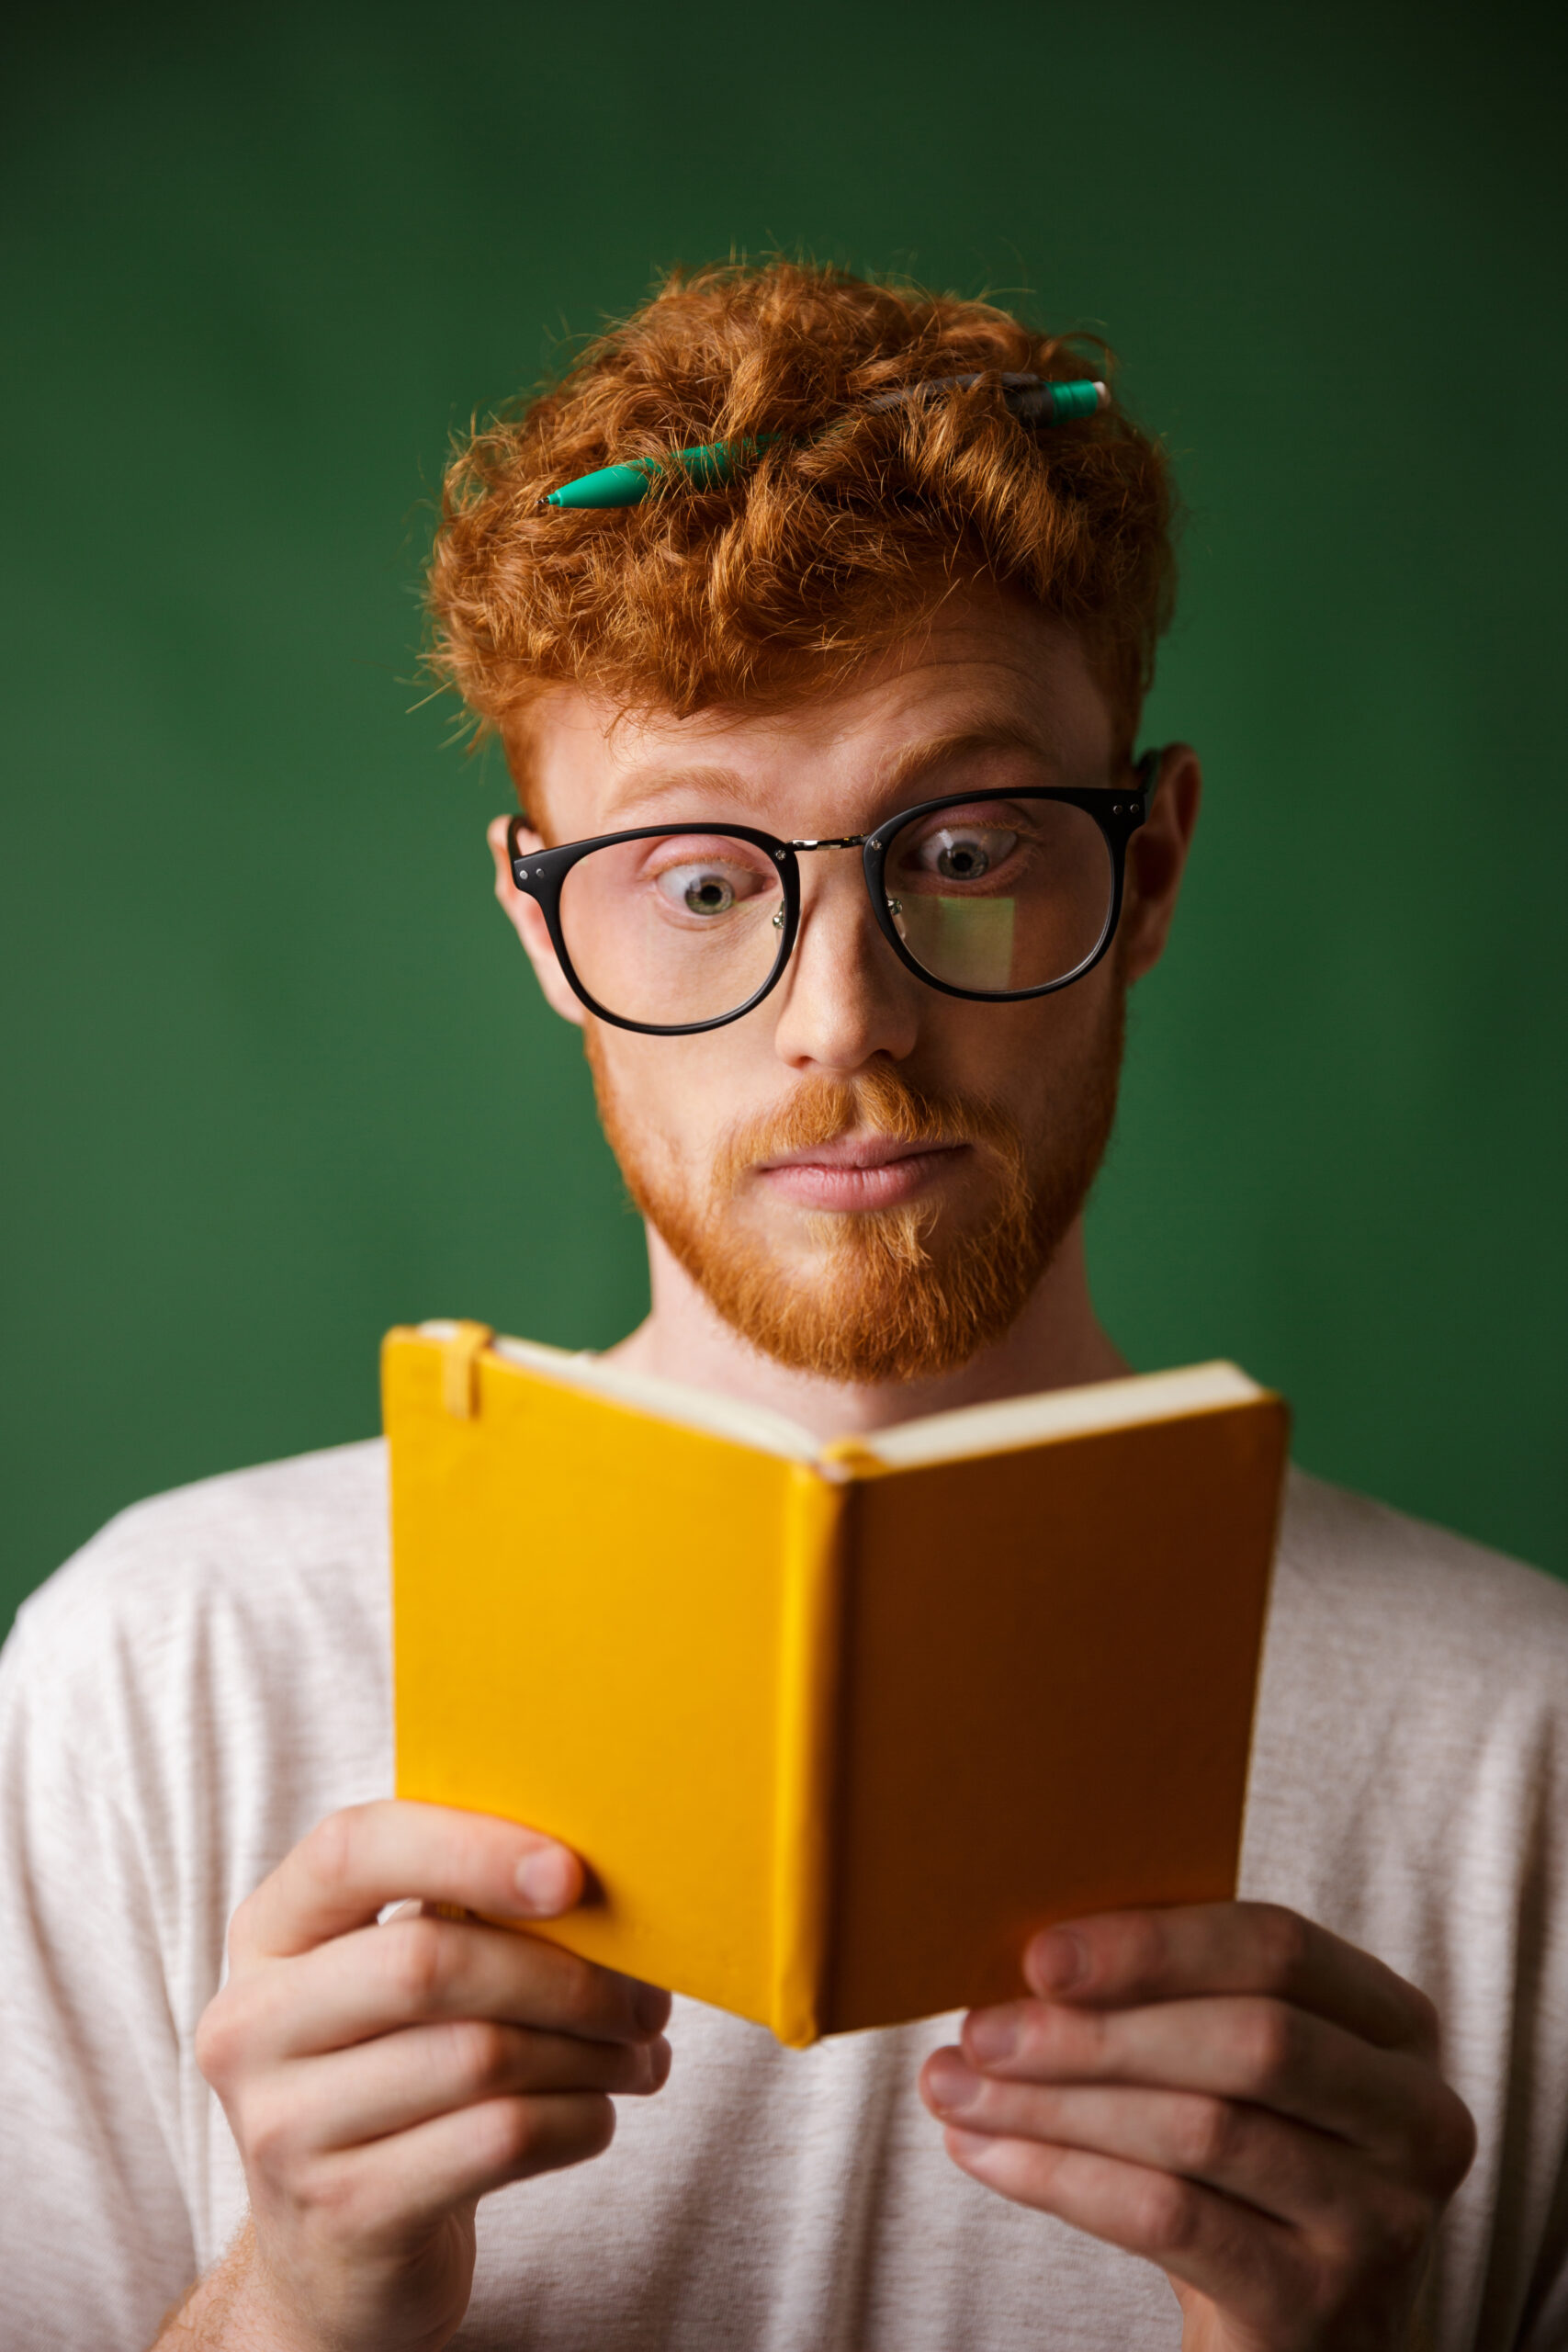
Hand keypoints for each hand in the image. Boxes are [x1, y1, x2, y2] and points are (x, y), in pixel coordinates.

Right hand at [189, 1800, 670, 2351]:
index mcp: (269, 1932)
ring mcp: (284, 2128)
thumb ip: (464, 1912)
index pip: (353, 1851)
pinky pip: (497, 2141)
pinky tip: (598, 2114)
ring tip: (638, 2055)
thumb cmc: (398, 2078)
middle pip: (427, 1962)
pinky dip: (577, 2120)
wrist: (337, 2259)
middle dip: (563, 1974)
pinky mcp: (343, 2214)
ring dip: (589, 2053)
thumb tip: (606, 1872)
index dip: (468, 1848)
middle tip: (645, 1996)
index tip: (572, 1871)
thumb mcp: (399, 1985)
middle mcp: (251, 2024)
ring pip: (478, 2056)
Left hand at [919, 1903, 1474, 2350]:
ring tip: (958, 2090)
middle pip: (1251, 2039)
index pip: (1279, 1948)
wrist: (1297, 2334)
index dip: (1155, 1944)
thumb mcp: (1239, 2073)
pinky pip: (1172, 2220)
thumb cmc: (1245, 2169)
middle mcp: (1414, 2116)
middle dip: (1098, 2031)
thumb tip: (1023, 1963)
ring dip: (1057, 2106)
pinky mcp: (1322, 2304)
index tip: (1038, 1954)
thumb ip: (1174, 2000)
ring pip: (1202, 2131)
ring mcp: (1382, 2220)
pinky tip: (989, 2157)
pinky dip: (1063, 2180)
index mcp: (1395, 2024)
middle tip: (982, 2030)